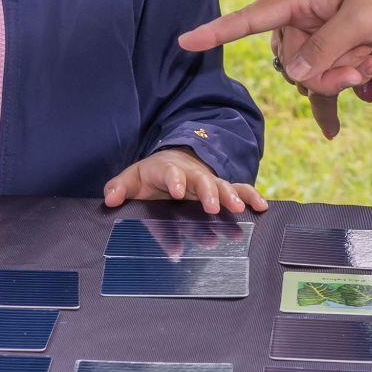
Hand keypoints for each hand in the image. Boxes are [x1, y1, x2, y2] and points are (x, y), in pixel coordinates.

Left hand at [103, 147, 267, 214]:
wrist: (171, 164)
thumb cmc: (150, 177)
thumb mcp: (132, 178)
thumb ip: (119, 188)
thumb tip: (110, 199)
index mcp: (167, 169)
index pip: (171, 172)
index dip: (175, 180)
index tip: (177, 191)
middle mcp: (191, 172)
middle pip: (202, 179)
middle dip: (209, 191)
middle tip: (214, 206)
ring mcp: (208, 180)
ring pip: (222, 184)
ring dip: (231, 195)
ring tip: (239, 208)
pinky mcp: (220, 187)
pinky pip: (238, 189)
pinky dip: (250, 196)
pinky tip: (262, 206)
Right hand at [179, 0, 371, 96]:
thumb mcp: (361, 20)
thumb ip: (324, 49)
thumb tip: (293, 74)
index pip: (252, 17)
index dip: (218, 31)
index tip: (184, 41)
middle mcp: (310, 10)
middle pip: (292, 60)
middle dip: (322, 73)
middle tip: (357, 66)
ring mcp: (329, 24)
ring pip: (315, 68)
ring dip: (341, 73)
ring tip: (369, 60)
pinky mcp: (348, 36)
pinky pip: (335, 66)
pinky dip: (352, 71)